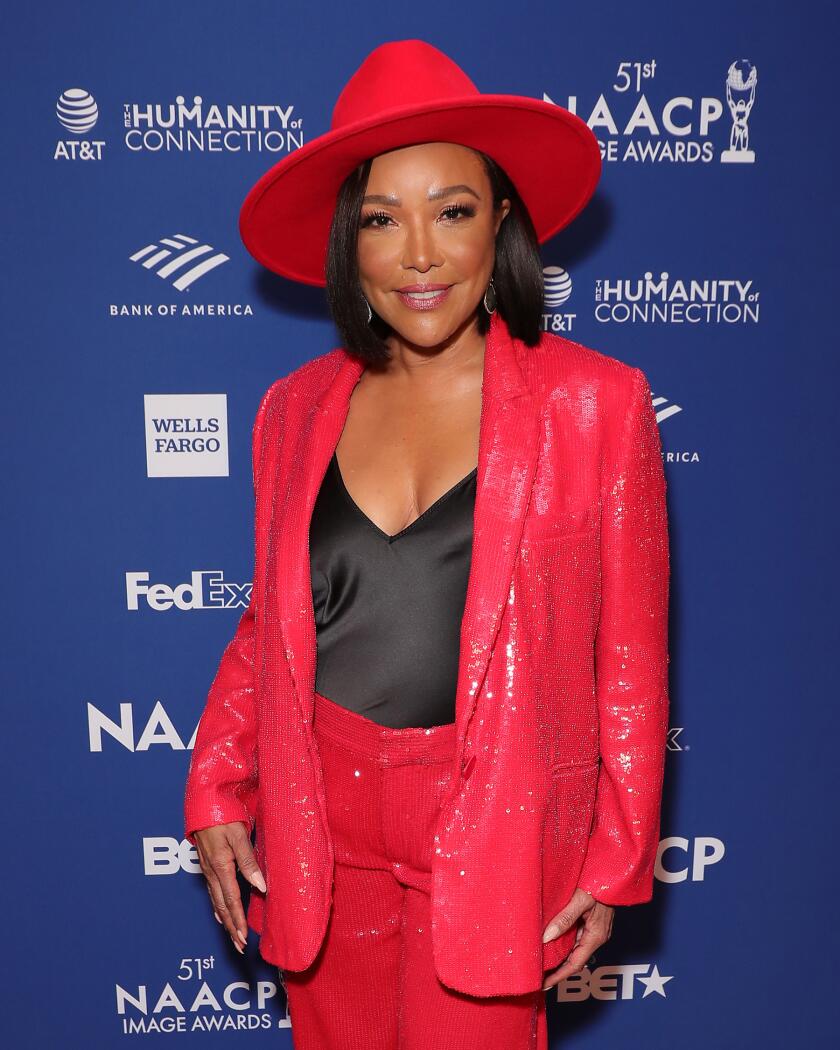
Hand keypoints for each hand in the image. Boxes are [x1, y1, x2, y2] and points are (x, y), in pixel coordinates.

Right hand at [192, 821, 266, 953]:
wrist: (202, 801)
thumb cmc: (222, 814)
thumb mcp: (238, 834)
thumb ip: (249, 860)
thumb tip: (260, 886)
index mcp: (221, 866)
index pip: (232, 900)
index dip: (238, 921)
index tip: (243, 939)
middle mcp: (211, 871)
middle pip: (222, 905)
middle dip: (231, 927)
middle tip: (239, 946)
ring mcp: (207, 868)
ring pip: (216, 900)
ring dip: (225, 920)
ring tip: (232, 935)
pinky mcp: (206, 863)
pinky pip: (212, 890)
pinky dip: (217, 906)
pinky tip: (219, 913)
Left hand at [541, 888, 613, 989]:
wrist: (614, 872)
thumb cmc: (600, 883)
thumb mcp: (580, 900)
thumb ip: (564, 918)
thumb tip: (546, 937)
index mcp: (596, 936)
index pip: (574, 964)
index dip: (558, 976)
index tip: (544, 984)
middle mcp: (597, 936)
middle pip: (574, 959)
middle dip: (557, 968)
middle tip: (537, 974)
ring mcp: (595, 930)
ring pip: (574, 947)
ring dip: (559, 954)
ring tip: (541, 959)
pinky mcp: (593, 923)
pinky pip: (576, 936)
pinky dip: (564, 940)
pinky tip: (552, 939)